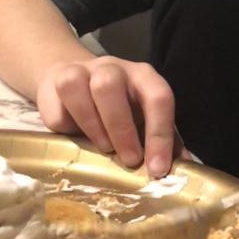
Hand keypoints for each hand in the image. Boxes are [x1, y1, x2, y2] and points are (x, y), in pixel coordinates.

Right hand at [35, 56, 177, 177]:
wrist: (77, 79)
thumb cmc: (121, 106)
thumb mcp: (146, 118)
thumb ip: (164, 140)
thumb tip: (184, 171)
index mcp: (143, 77)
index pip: (157, 97)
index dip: (159, 135)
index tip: (157, 169)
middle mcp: (113, 68)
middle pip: (110, 86)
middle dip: (121, 129)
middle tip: (128, 160)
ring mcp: (81, 71)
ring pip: (78, 86)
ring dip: (91, 124)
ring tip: (102, 148)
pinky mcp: (55, 83)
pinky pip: (56, 109)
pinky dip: (66, 129)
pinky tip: (75, 138)